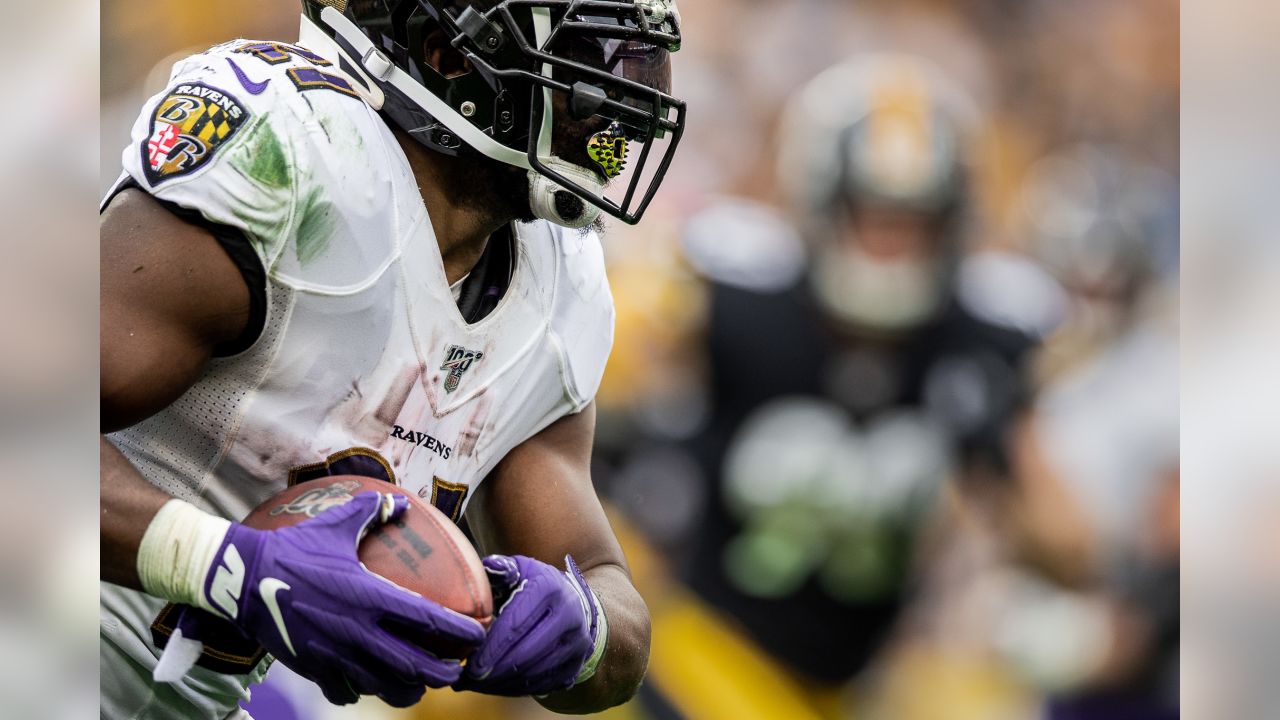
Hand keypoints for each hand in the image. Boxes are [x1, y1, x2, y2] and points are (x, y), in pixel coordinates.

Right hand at [199, 492, 485, 705]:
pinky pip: (345, 690)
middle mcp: (358, 630)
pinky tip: (367, 684)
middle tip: (455, 671)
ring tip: (419, 684)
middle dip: (441, 672)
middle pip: (412, 664)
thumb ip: (372, 511)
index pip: (427, 619)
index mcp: (370, 595)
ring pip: (382, 686)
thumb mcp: (337, 524)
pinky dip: (360, 691)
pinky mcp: (312, 668)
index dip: (458, 631)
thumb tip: (400, 502)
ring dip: (406, 688)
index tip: (477, 636)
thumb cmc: (294, 548)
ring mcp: (335, 654)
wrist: (243, 579)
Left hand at [454, 554, 601, 696]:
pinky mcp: (578, 664)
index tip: (467, 664)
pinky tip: (496, 686)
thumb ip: (500, 569)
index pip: (516, 624)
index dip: (490, 647)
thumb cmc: (532, 585)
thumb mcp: (518, 569)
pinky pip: (544, 684)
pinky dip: (516, 689)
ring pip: (535, 673)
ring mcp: (578, 642)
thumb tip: (490, 567)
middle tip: (466, 679)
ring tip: (476, 684)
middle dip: (493, 670)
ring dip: (501, 683)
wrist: (573, 602)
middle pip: (526, 653)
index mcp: (550, 587)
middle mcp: (570, 615)